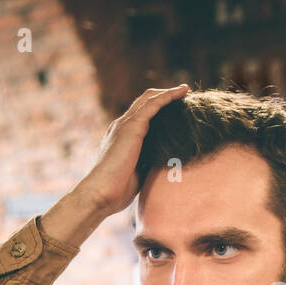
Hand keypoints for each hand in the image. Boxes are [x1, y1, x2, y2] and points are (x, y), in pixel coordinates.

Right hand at [83, 85, 188, 214]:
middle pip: (144, 102)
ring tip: (186, 91)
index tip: (175, 110)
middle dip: (164, 97)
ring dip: (168, 93)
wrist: (100, 193)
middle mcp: (121, 127)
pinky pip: (153, 104)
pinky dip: (168, 96)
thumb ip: (148, 164)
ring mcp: (125, 125)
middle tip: (184, 97)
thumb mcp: (137, 173)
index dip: (157, 110)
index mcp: (121, 138)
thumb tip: (165, 164)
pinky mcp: (132, 127)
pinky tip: (182, 92)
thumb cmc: (116, 191)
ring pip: (149, 99)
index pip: (140, 116)